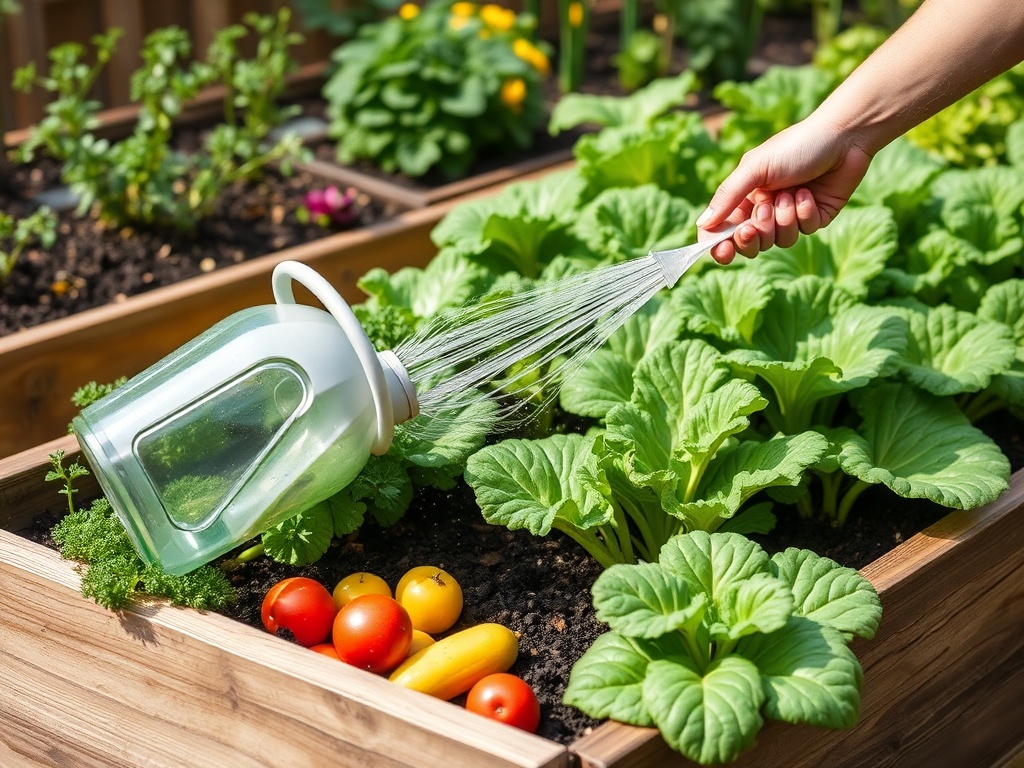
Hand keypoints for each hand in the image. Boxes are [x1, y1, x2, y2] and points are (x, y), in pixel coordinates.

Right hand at [696, 115, 873, 263]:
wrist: (843, 137)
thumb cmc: (795, 146)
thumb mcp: (755, 168)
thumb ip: (728, 197)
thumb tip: (702, 225)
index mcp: (745, 196)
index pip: (724, 230)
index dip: (720, 245)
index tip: (722, 251)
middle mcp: (766, 208)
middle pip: (751, 243)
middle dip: (755, 235)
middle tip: (758, 222)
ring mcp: (791, 215)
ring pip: (779, 241)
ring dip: (784, 219)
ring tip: (792, 194)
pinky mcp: (815, 218)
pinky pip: (804, 231)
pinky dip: (804, 213)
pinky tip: (809, 193)